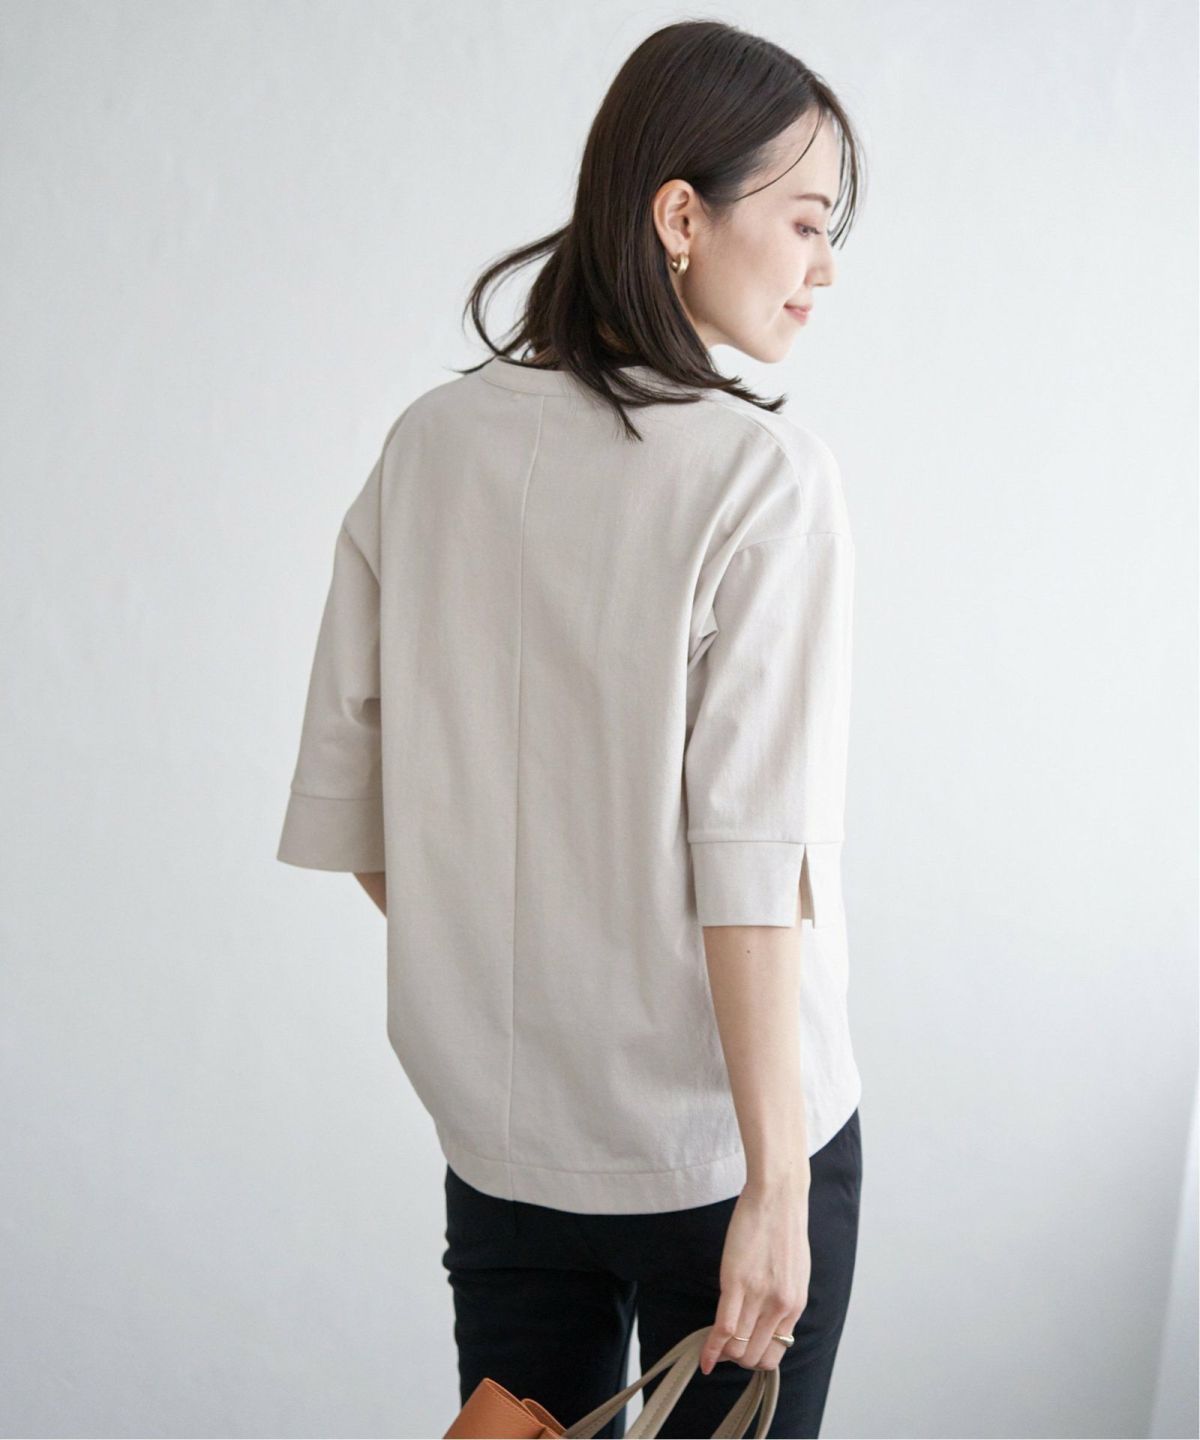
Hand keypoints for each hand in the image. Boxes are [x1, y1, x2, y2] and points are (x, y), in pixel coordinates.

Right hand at [698, 1175, 810, 1374]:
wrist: (778, 1195)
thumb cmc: (784, 1227)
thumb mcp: (793, 1272)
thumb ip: (781, 1298)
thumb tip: (764, 1319)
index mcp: (794, 1305)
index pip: (773, 1353)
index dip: (753, 1359)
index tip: (739, 1351)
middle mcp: (780, 1306)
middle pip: (754, 1357)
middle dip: (736, 1359)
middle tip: (723, 1347)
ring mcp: (759, 1296)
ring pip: (738, 1348)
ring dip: (724, 1354)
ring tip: (713, 1345)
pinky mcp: (737, 1282)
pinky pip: (724, 1328)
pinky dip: (711, 1349)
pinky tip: (704, 1358)